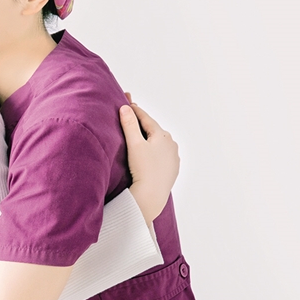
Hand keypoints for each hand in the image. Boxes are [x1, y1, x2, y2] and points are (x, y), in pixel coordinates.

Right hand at [120, 101, 178, 221]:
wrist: (152, 195)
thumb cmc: (143, 169)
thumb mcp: (134, 144)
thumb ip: (129, 124)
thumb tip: (125, 108)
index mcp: (162, 135)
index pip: (146, 119)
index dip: (135, 111)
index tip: (128, 103)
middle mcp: (171, 144)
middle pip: (153, 130)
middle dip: (143, 124)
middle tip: (134, 117)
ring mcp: (173, 157)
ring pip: (159, 143)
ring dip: (150, 138)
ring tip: (142, 135)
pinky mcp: (172, 169)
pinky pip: (163, 155)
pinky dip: (155, 151)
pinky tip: (151, 154)